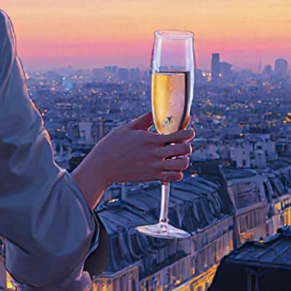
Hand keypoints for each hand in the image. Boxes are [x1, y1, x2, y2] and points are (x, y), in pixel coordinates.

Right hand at [71, 112, 193, 207]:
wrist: (102, 166)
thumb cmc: (111, 146)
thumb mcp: (126, 128)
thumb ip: (143, 121)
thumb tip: (153, 114)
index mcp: (150, 139)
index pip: (180, 135)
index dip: (189, 132)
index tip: (188, 132)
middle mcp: (155, 153)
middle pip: (186, 149)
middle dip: (187, 145)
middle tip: (181, 144)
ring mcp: (155, 166)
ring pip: (183, 164)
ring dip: (183, 159)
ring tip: (176, 156)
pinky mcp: (152, 177)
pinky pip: (175, 176)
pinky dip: (176, 172)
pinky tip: (169, 167)